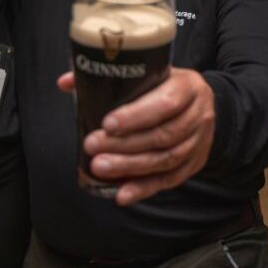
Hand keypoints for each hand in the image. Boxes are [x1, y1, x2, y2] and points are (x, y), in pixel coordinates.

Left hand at [58, 68, 215, 205]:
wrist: (202, 103)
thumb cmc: (166, 86)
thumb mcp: (149, 73)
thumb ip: (109, 76)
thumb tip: (65, 82)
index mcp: (188, 86)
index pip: (165, 103)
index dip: (136, 115)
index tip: (107, 124)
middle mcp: (199, 114)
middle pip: (163, 134)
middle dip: (125, 145)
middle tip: (93, 147)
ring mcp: (200, 141)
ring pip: (166, 159)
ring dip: (131, 167)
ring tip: (100, 168)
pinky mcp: (195, 162)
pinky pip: (170, 179)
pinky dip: (144, 188)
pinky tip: (122, 193)